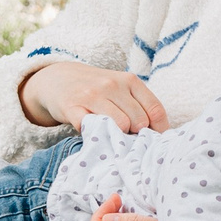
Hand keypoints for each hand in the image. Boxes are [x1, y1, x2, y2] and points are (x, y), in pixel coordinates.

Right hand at [20, 61, 167, 133]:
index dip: (159, 131)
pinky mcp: (72, 107)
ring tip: (112, 136)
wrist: (59, 79)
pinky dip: (97, 136)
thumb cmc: (99, 90)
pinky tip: (95, 134)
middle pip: (139, 121)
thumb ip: (140, 106)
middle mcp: (112, 85)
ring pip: (120, 125)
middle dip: (137, 135)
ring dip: (118, 136)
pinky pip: (92, 128)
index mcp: (130, 81)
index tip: (154, 141)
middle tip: (128, 139)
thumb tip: (160, 135)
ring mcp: (92, 95)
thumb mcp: (121, 89)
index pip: (155, 110)